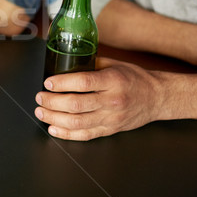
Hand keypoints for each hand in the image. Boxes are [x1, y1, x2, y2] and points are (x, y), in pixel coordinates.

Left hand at [34, 58, 160, 140]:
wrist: (157, 98)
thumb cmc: (134, 78)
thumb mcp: (115, 64)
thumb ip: (91, 64)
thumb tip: (65, 62)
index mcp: (113, 81)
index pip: (83, 82)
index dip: (62, 83)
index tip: (48, 82)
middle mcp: (112, 101)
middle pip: (76, 104)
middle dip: (52, 101)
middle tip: (40, 97)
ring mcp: (111, 118)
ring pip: (78, 122)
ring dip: (54, 118)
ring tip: (41, 112)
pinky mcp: (110, 130)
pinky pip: (85, 135)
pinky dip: (66, 133)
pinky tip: (53, 128)